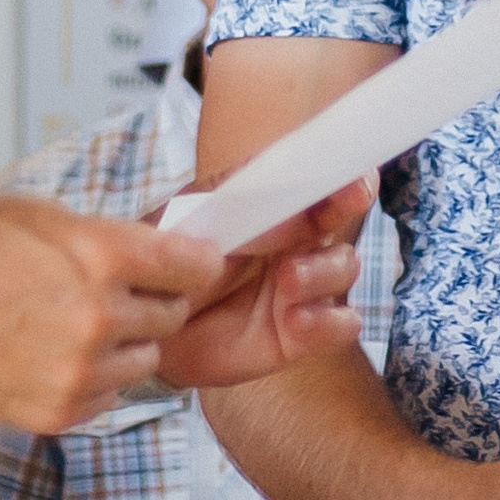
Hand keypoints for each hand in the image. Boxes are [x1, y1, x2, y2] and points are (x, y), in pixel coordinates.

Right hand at [0, 195, 220, 430]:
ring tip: (82, 328)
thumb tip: (158, 252)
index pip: (194, 267)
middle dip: (155, 302)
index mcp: (102, 257)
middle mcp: (100, 318)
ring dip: (126, 345)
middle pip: (173, 316)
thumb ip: (107, 236)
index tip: (192, 265)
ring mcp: (81, 371)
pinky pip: (109, 397)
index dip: (196, 263)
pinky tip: (60, 358)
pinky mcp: (59, 410)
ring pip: (146, 361)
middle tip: (122, 293)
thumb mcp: (43, 214)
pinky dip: (96, 380)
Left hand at [152, 182, 372, 391]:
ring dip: (324, 269)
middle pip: (343, 215)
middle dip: (350, 201)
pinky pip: (342, 323)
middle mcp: (294, 242)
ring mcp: (302, 287)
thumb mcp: (189, 225)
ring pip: (345, 266)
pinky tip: (295, 321)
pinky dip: (328, 321)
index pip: (313, 177)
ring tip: (289, 279)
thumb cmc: (169, 268)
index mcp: (270, 207)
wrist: (149, 332)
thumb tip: (281, 193)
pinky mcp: (303, 332)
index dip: (337, 167)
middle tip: (349, 197)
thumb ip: (235, 205)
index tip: (344, 167)